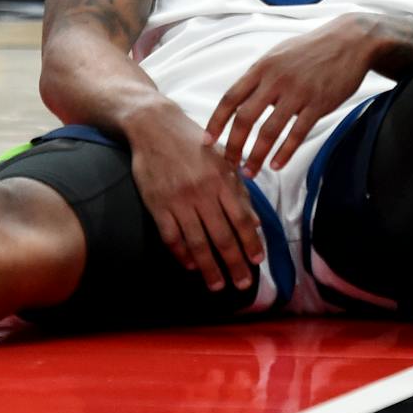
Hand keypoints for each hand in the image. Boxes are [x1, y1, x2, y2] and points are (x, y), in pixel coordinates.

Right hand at [126, 104, 265, 291]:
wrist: (154, 126)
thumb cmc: (193, 142)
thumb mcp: (222, 159)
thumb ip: (239, 190)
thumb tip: (255, 222)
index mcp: (221, 179)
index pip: (240, 218)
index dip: (250, 242)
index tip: (257, 261)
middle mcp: (201, 192)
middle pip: (221, 236)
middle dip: (234, 263)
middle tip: (242, 283)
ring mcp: (178, 200)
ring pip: (197, 242)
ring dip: (209, 268)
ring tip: (217, 285)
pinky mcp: (157, 204)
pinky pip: (171, 237)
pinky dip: (181, 254)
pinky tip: (191, 266)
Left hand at [205, 14, 375, 175]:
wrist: (349, 40)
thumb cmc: (312, 48)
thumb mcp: (278, 53)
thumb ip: (260, 76)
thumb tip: (242, 98)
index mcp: (262, 67)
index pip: (231, 97)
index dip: (216, 121)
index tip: (208, 140)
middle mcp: (276, 80)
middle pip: (245, 118)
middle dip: (233, 145)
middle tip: (229, 163)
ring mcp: (298, 92)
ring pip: (269, 131)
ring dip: (256, 155)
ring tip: (250, 172)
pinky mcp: (318, 104)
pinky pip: (297, 134)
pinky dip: (284, 153)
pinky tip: (276, 164)